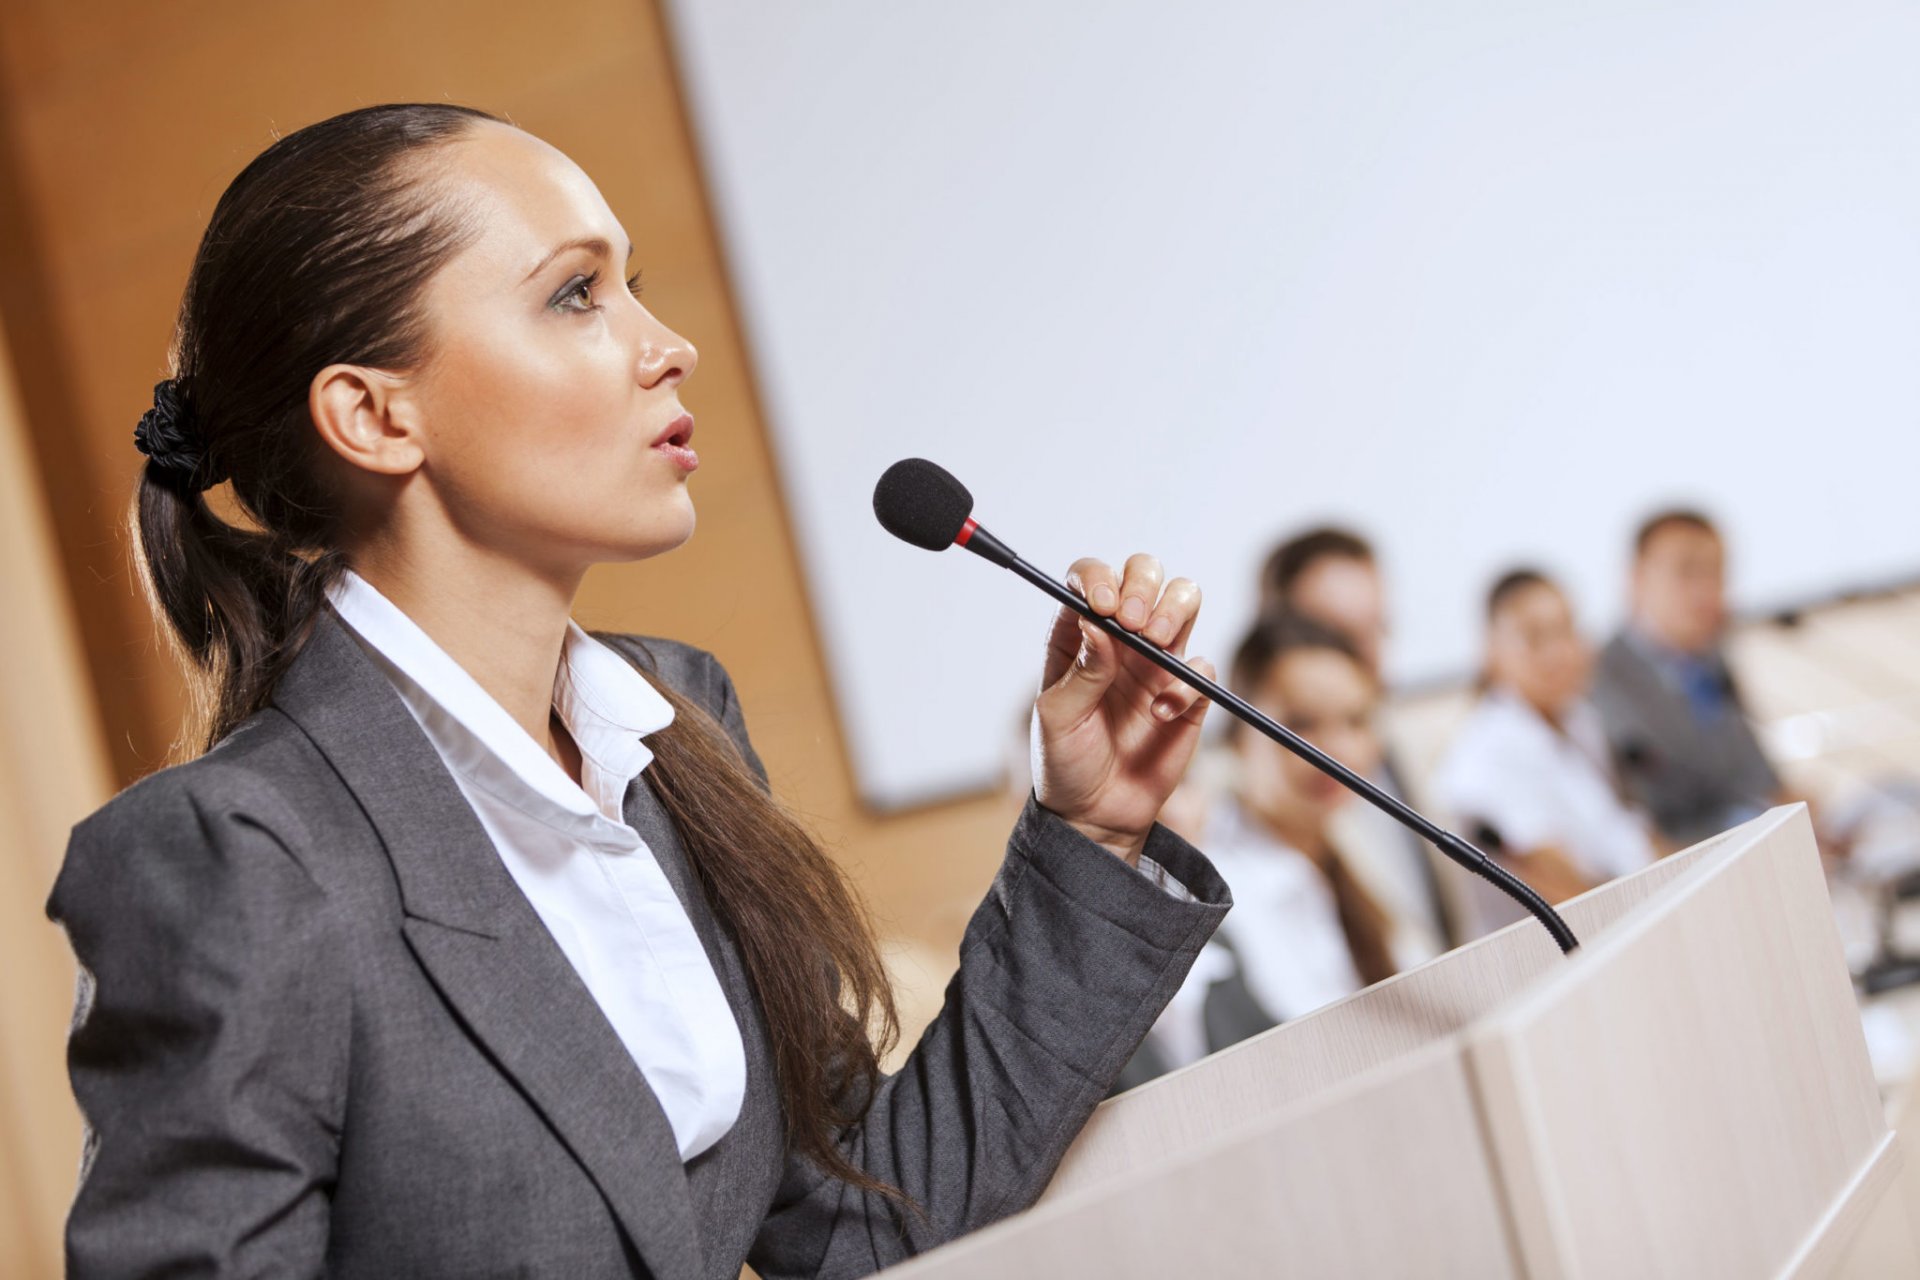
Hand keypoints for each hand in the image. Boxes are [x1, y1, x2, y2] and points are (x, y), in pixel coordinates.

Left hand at [1031, 553, 1214, 864]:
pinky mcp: (1188, 694)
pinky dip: (1188, 683)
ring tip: (1156, 643)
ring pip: (1183, 600)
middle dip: (1143, 585)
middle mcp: (1119, 638)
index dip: (1099, 579)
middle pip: (1143, 574)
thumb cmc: (1065, 762)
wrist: (1096, 814)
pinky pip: (1203, 666)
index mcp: (1078, 635)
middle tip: (1134, 624)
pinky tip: (1160, 713)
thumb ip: (1080, 670)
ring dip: (1175, 609)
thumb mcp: (1057, 717)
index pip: (1090, 578)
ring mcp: (1156, 661)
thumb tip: (1097, 623)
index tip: (1104, 606)